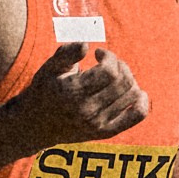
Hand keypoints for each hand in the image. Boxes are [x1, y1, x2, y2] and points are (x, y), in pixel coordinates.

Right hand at [16, 42, 149, 147]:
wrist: (36, 126)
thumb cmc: (44, 90)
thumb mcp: (49, 68)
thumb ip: (66, 53)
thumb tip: (87, 45)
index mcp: (72, 93)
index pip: (109, 72)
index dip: (109, 57)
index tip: (99, 54)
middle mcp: (86, 111)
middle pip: (123, 82)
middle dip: (120, 65)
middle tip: (108, 63)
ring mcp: (97, 124)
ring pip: (131, 96)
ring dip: (129, 79)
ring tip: (116, 76)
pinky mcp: (105, 132)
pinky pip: (135, 117)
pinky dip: (142, 103)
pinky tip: (139, 92)